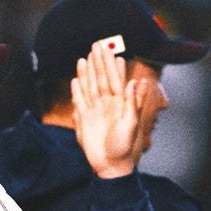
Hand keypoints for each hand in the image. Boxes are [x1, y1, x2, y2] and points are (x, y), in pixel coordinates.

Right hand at [71, 42, 145, 178]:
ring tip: (84, 57)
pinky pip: (79, 102)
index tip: (113, 50)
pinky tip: (75, 80)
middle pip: (101, 79)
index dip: (113, 65)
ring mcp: (95, 111)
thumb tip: (135, 82)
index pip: (116, 79)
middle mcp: (107, 105)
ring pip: (90, 87)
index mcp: (120, 104)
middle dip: (99, 62)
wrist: (111, 166)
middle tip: (97, 44)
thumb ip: (132, 103)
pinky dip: (77, 91)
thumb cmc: (125, 147)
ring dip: (87, 72)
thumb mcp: (132, 124)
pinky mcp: (84, 120)